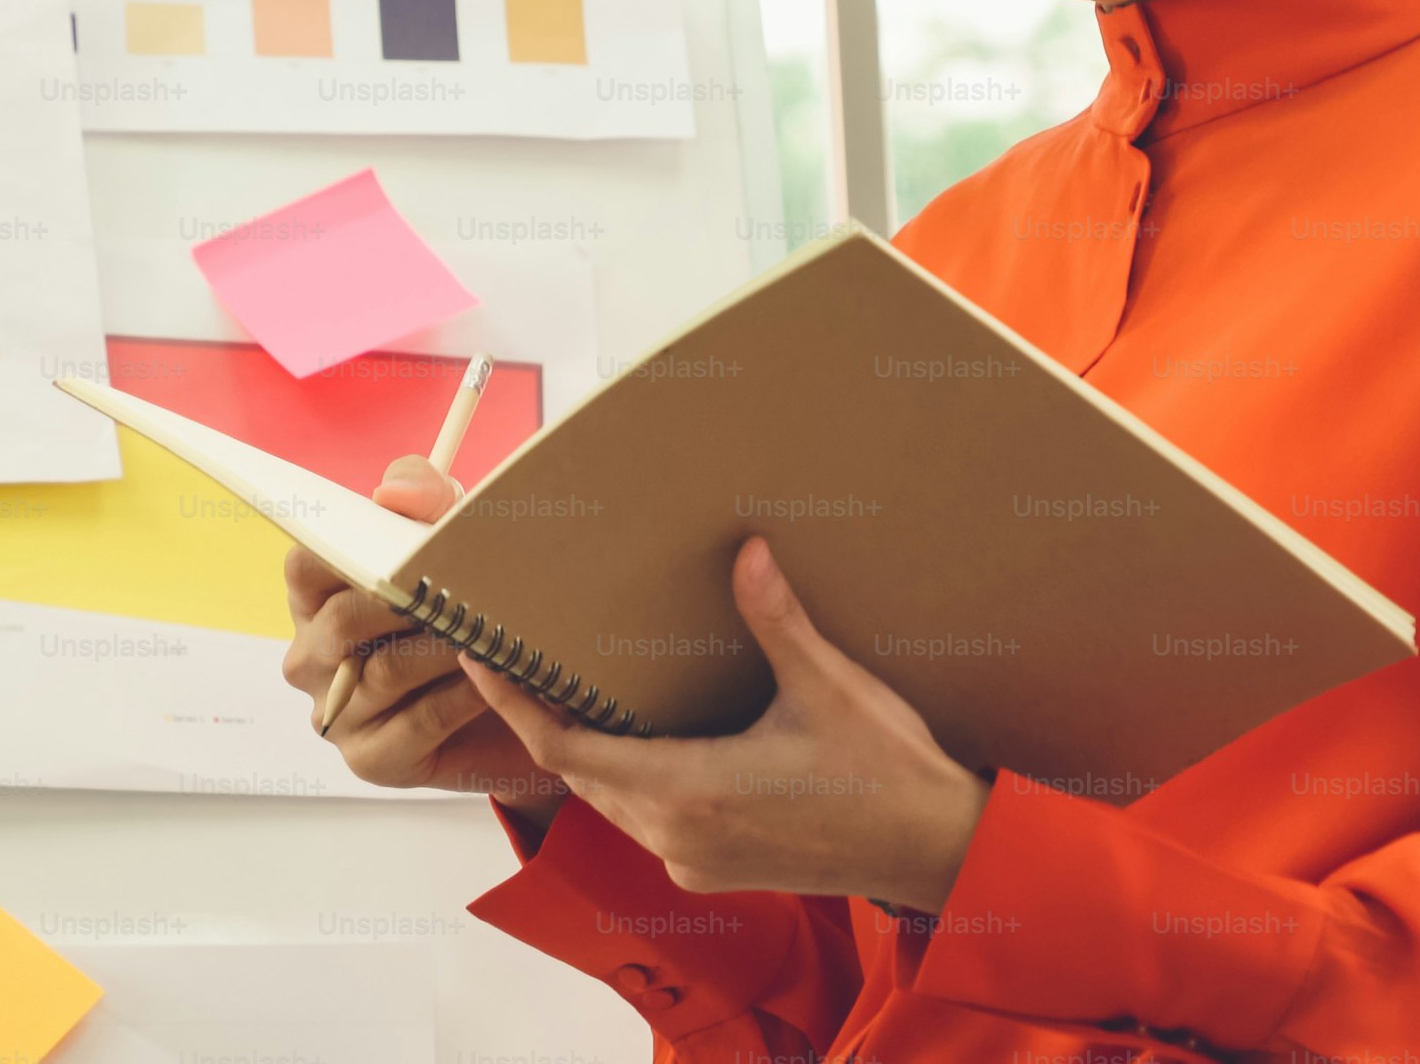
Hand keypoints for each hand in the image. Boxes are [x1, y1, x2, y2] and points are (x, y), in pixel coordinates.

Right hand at [283, 456, 567, 833]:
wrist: (518, 710)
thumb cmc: (467, 613)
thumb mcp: (451, 541)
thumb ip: (425, 499)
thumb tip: (393, 494)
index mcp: (315, 601)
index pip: (306, 565)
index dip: (350, 553)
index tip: (403, 547)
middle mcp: (311, 658)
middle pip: (342, 622)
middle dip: (410, 603)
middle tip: (465, 589)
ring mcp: (336, 713)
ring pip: (385, 672)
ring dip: (447, 648)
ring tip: (494, 631)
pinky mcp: (371, 760)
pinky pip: (416, 722)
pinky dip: (462, 696)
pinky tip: (496, 680)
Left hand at [468, 535, 990, 911]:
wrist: (940, 851)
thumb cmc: (889, 776)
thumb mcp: (830, 688)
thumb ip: (777, 621)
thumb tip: (747, 552)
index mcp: (690, 792)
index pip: (565, 750)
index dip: (515, 705)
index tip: (480, 660)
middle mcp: (677, 836)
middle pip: (576, 774)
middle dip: (541, 717)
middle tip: (512, 660)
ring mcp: (693, 859)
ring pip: (607, 800)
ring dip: (584, 751)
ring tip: (562, 689)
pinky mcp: (713, 867)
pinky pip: (642, 820)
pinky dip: (623, 778)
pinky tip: (634, 736)